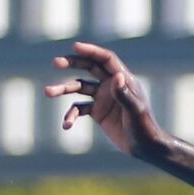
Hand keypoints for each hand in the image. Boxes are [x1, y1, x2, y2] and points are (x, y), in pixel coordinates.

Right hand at [44, 42, 166, 158]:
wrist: (145, 147)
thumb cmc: (145, 127)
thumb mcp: (135, 111)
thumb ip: (124, 94)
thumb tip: (116, 76)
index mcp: (124, 79)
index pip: (106, 59)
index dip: (91, 51)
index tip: (75, 47)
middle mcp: (111, 85)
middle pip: (89, 67)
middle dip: (72, 63)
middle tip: (55, 63)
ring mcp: (103, 98)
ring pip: (79, 87)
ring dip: (63, 88)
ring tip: (48, 92)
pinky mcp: (97, 112)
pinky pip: (79, 108)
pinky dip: (71, 115)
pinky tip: (66, 125)